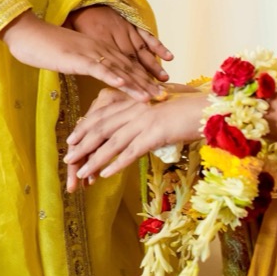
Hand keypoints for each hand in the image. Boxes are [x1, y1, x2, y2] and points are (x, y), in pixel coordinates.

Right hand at [0, 11, 161, 101]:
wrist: (27, 34)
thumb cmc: (46, 47)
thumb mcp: (70, 59)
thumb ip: (85, 66)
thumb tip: (94, 76)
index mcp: (99, 50)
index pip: (126, 66)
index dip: (143, 78)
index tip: (158, 90)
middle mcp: (100, 49)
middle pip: (129, 68)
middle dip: (148, 84)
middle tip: (166, 97)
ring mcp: (90, 53)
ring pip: (119, 70)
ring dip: (137, 84)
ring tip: (153, 97)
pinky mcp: (77, 58)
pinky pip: (99, 68)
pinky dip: (113, 77)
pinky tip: (125, 85)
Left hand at [64, 88, 208, 190]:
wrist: (208, 106)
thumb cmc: (188, 106)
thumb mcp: (161, 106)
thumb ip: (145, 112)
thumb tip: (133, 124)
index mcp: (135, 101)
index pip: (102, 114)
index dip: (85, 127)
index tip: (72, 140)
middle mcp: (135, 109)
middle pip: (101, 128)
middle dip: (82, 144)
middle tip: (68, 158)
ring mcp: (144, 121)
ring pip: (112, 142)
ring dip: (94, 159)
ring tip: (80, 173)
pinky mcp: (155, 134)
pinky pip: (131, 151)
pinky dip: (116, 164)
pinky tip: (105, 175)